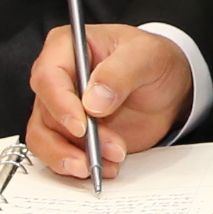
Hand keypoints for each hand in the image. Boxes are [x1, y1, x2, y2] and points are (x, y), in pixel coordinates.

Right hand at [24, 22, 190, 177]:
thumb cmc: (153, 60)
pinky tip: (106, 167)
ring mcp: (59, 108)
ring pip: (44, 139)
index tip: (82, 126)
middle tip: (107, 151)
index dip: (60, 103)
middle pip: (46, 113)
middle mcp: (56, 78)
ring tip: (106, 164)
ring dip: (72, 157)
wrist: (168, 86)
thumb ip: (121, 72)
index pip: (49, 75)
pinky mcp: (68, 134)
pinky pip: (58, 154)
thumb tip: (93, 100)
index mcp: (67, 47)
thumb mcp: (147, 55)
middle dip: (75, 138)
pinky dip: (77, 166)